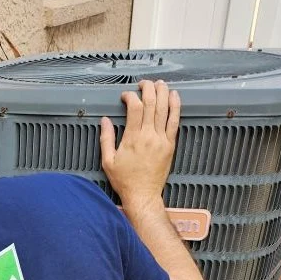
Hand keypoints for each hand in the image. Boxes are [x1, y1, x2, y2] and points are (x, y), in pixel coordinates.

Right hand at [100, 79, 179, 210]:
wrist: (143, 195)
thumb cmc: (125, 181)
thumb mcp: (108, 161)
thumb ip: (106, 139)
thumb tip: (104, 121)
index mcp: (132, 138)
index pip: (134, 107)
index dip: (130, 96)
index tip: (126, 96)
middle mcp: (149, 136)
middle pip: (151, 103)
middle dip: (148, 88)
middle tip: (143, 84)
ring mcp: (162, 139)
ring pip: (165, 108)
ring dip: (163, 92)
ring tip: (159, 84)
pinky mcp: (170, 144)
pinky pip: (175, 120)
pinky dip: (175, 106)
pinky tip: (174, 96)